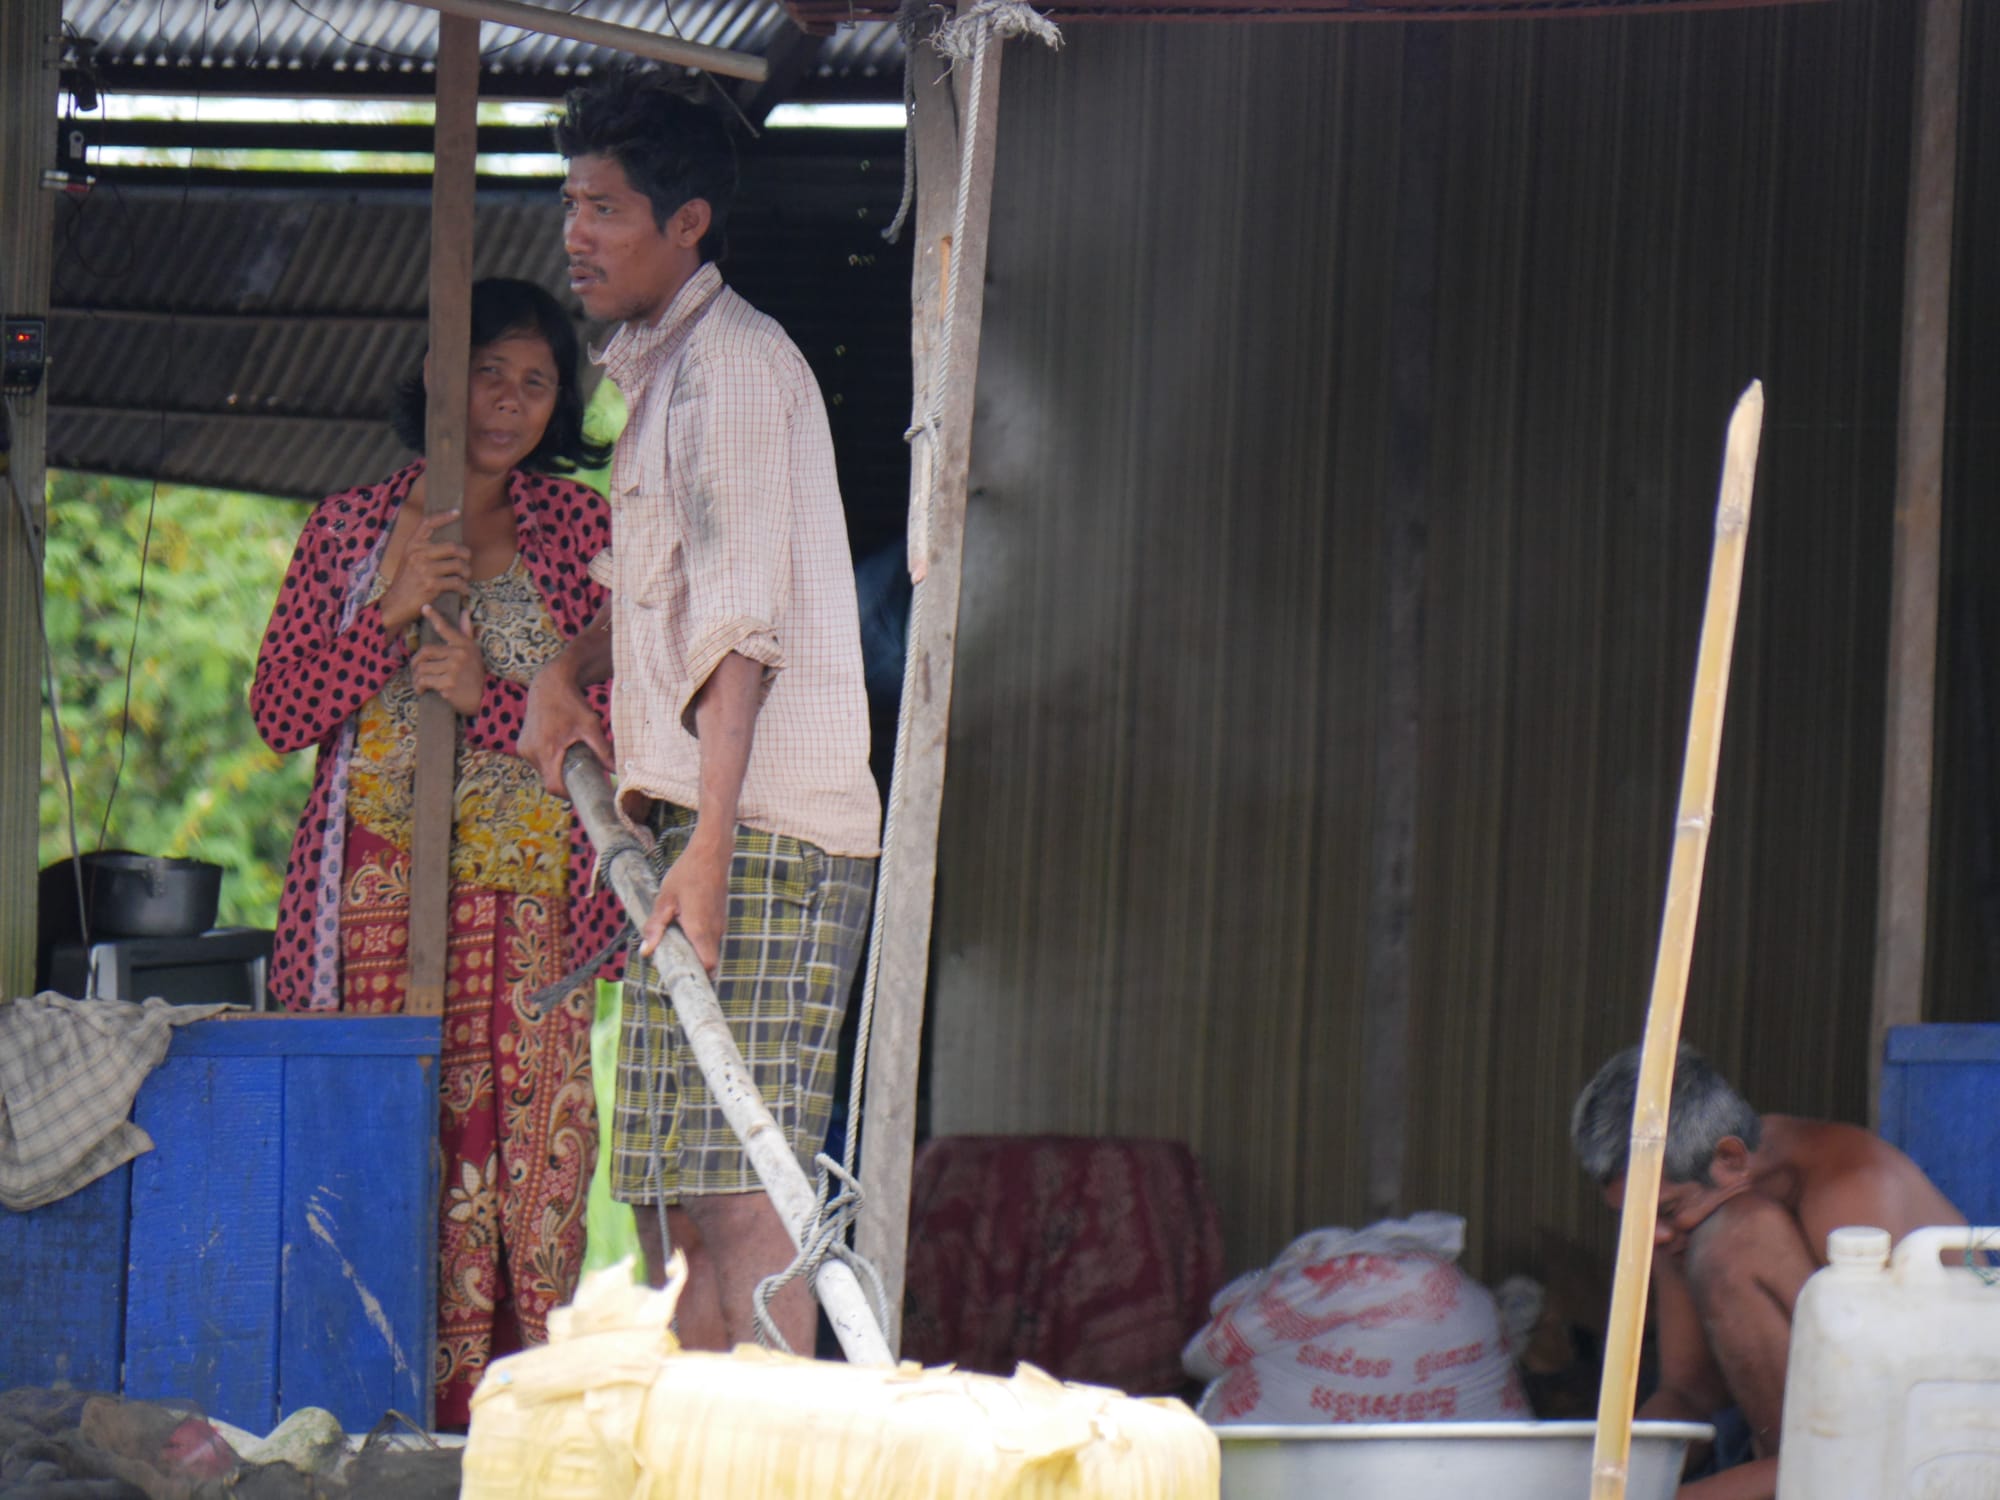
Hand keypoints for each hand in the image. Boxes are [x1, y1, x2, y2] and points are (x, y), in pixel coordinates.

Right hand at [379, 510, 470, 634]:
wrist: (395, 604)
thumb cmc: (407, 582)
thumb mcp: (410, 560)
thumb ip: (424, 549)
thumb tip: (450, 543)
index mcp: (412, 545)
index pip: (428, 523)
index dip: (444, 516)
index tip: (457, 512)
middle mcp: (418, 554)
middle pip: (453, 547)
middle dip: (465, 555)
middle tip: (466, 561)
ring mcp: (424, 569)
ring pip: (458, 565)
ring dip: (466, 572)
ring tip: (464, 577)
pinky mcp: (431, 585)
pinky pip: (457, 582)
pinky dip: (464, 587)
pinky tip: (463, 589)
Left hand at [411, 606, 484, 715]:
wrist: (485, 698)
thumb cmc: (476, 674)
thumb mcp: (474, 652)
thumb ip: (466, 632)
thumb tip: (464, 612)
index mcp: (464, 645)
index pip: (446, 629)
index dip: (435, 617)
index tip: (424, 607)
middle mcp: (459, 654)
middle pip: (425, 651)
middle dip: (416, 661)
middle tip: (416, 670)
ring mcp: (453, 669)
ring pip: (422, 668)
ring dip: (417, 678)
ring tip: (420, 684)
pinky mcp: (448, 683)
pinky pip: (425, 681)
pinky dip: (420, 687)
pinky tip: (423, 690)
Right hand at [520, 654, 613, 797]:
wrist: (550, 683)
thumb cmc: (572, 703)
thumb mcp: (590, 725)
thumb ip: (603, 750)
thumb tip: (618, 770)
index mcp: (545, 750)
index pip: (554, 786)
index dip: (569, 794)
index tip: (583, 792)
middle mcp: (530, 752)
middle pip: (548, 779)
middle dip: (565, 781)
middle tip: (583, 775)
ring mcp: (524, 749)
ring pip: (543, 771)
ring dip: (557, 770)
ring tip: (572, 759)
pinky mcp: (522, 744)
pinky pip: (538, 761)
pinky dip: (549, 761)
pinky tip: (560, 750)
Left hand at [641, 834, 730, 976]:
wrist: (711, 853)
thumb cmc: (687, 874)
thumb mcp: (664, 900)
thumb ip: (655, 927)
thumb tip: (645, 952)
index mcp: (700, 929)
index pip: (708, 966)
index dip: (697, 976)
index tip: (679, 978)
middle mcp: (714, 930)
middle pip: (708, 962)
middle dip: (691, 967)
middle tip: (669, 963)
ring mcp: (719, 924)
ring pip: (709, 949)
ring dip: (693, 952)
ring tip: (672, 943)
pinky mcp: (719, 917)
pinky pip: (710, 937)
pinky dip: (698, 941)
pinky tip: (682, 927)